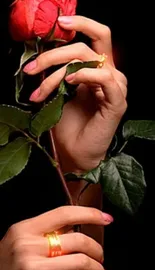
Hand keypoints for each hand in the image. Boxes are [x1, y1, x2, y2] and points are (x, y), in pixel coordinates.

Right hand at [0, 206, 112, 269]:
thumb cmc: (6, 264)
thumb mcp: (20, 239)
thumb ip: (46, 231)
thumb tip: (76, 223)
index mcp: (25, 228)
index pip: (63, 213)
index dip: (89, 214)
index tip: (107, 219)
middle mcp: (28, 246)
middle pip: (76, 240)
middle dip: (96, 248)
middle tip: (100, 255)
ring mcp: (32, 268)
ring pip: (79, 262)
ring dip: (96, 267)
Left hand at [24, 16, 126, 171]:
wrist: (75, 151)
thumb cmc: (67, 124)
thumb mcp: (60, 91)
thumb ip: (60, 71)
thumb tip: (44, 54)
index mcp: (98, 69)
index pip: (92, 37)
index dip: (79, 25)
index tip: (57, 25)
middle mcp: (109, 74)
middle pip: (86, 46)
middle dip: (54, 54)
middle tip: (32, 68)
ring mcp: (115, 87)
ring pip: (89, 60)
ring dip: (60, 73)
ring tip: (42, 90)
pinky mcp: (117, 102)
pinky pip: (105, 78)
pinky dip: (86, 75)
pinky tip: (70, 81)